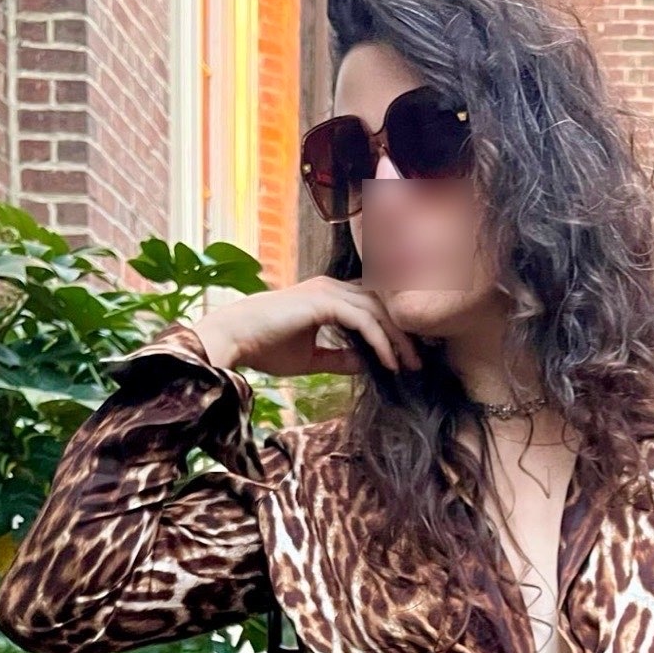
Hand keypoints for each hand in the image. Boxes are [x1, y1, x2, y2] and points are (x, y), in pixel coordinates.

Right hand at [192, 276, 425, 379]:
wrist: (232, 339)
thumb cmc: (263, 347)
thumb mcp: (311, 358)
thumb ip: (340, 358)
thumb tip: (367, 365)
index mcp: (328, 295)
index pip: (372, 306)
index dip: (394, 328)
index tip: (409, 355)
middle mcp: (331, 287)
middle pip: (381, 305)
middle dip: (405, 332)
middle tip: (421, 360)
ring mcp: (327, 290)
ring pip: (377, 311)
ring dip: (398, 339)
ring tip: (411, 365)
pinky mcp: (322, 301)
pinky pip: (363, 320)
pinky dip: (380, 342)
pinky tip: (390, 363)